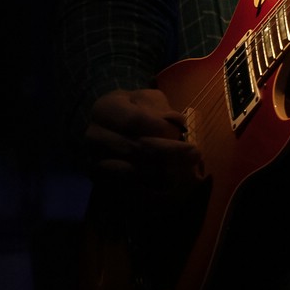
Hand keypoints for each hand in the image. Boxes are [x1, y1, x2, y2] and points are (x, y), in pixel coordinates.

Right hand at [84, 88, 200, 184]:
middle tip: (195, 155)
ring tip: (187, 171)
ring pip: (132, 172)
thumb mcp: (147, 100)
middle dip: (169, 153)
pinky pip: (128, 189)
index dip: (161, 130)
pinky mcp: (101, 182)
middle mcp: (94, 136)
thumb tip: (176, 123)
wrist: (110, 127)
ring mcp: (95, 160)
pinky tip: (171, 186)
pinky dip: (152, 190)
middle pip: (134, 149)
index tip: (186, 135)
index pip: (133, 122)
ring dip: (163, 173)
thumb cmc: (134, 110)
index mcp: (104, 109)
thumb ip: (161, 109)